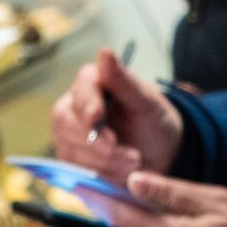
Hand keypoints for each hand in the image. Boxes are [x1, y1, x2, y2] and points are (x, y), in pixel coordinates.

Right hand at [50, 46, 181, 182]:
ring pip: (70, 149)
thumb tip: (104, 51)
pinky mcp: (70, 161)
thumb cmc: (153, 121)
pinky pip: (74, 172)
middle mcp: (73, 107)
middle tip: (129, 156)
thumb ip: (124, 80)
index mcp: (91, 83)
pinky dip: (99, 175)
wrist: (159, 154)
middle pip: (66, 122)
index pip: (81, 90)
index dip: (87, 105)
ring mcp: (68, 135)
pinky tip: (121, 175)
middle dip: (96, 143)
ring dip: (103, 162)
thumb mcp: (147, 102)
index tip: (97, 117)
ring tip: (135, 163)